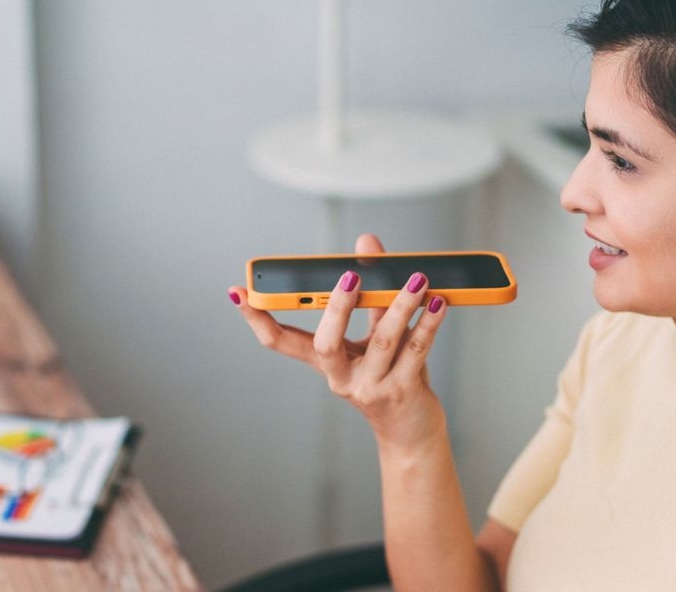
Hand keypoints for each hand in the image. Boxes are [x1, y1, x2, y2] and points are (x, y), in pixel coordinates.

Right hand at [228, 234, 449, 449]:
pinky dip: (428, 325)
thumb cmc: (391, 377)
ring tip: (416, 279)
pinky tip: (437, 302)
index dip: (257, 317)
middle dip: (337, 309)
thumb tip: (366, 241)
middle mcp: (340, 378)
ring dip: (400, 306)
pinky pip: (416, 352)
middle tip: (350, 276)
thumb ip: (372, 291)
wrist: (411, 433)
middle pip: (326, 344)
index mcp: (325, 362)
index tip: (238, 291)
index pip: (281, 340)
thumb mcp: (375, 335)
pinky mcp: (401, 393)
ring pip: (382, 342)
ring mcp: (370, 388)